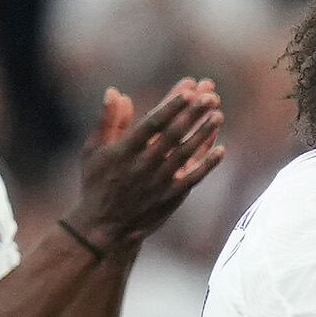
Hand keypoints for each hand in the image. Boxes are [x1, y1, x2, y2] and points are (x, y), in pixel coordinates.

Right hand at [67, 80, 224, 249]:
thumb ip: (108, 121)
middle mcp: (143, 164)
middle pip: (173, 134)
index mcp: (124, 150)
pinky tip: (221, 149)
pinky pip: (192, 178)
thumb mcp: (93, 150)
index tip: (188, 90)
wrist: (104, 226)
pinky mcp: (170, 196)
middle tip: (211, 96)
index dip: (171, 106)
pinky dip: (207, 164)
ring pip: (185, 153)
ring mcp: (158, 181)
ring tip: (218, 114)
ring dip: (203, 134)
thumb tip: (115, 92)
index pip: (151, 124)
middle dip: (192, 114)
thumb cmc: (97, 183)